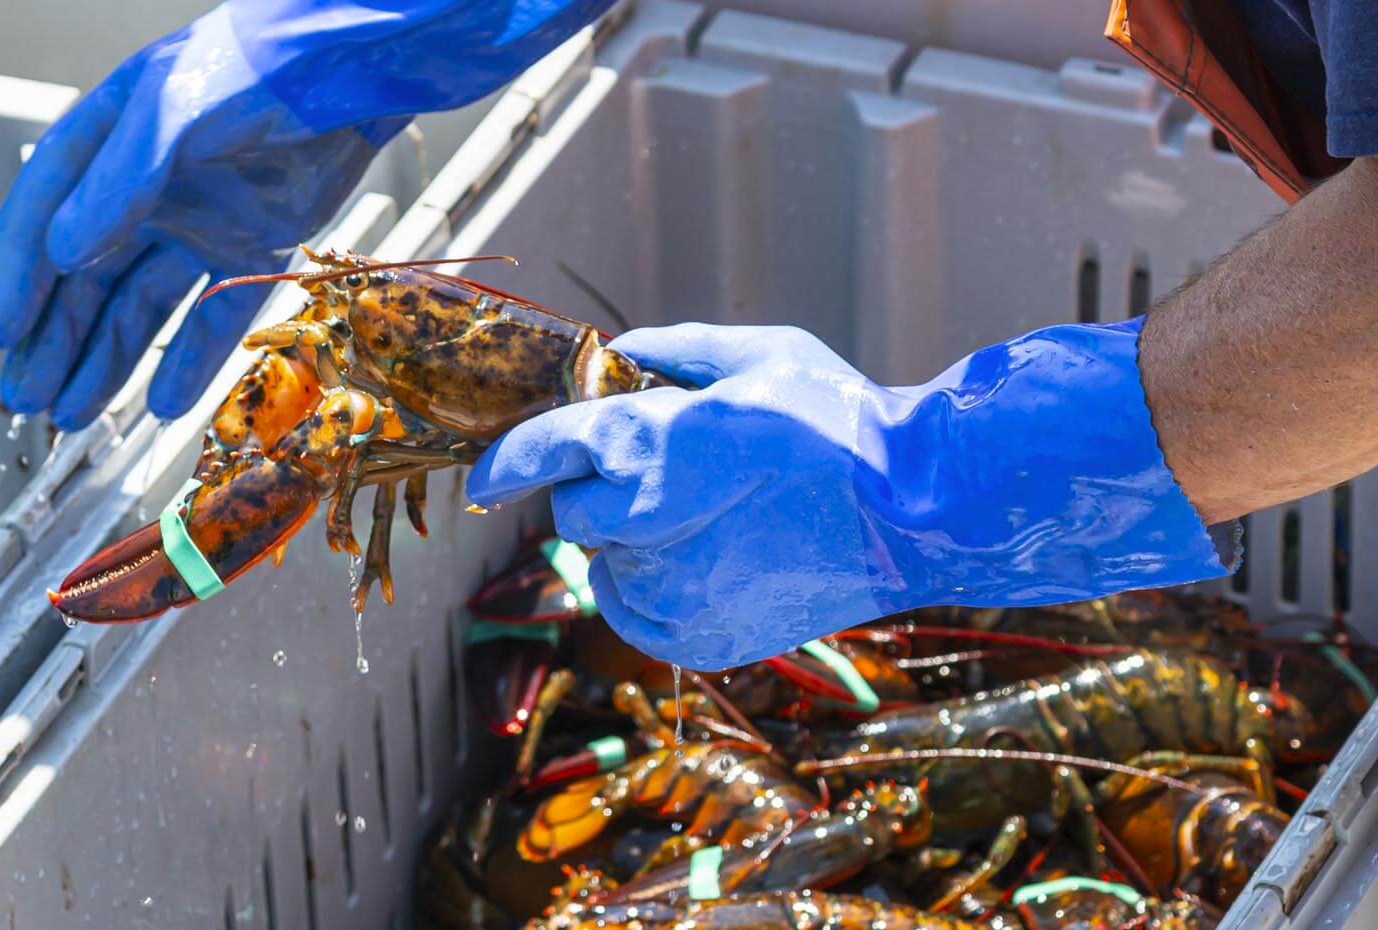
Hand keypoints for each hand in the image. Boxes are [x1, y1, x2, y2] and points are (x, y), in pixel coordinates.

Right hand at [0, 0, 617, 429]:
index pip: (42, 216)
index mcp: (105, 144)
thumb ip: (121, 182)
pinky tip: (161, 402)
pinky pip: (212, 313)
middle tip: (26, 397)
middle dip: (54, 338)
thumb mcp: (175, 115)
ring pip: (140, 304)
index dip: (16, 277)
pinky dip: (188, 357)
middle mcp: (142, 187)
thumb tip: (63, 252)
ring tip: (72, 413)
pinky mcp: (250, 242)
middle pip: (84, 276)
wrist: (352, 69)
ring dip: (106, 358)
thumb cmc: (257, 67)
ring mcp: (196, 218)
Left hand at [466, 321, 1231, 669]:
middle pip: (575, 516)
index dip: (507, 462)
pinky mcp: (694, 640)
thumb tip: (612, 359)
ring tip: (717, 521)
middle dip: (603, 494)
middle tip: (673, 478)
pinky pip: (636, 612)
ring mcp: (671, 593)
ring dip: (635, 544)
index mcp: (656, 445)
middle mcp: (648, 524)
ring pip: (607, 567)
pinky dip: (654, 589)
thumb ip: (671, 352)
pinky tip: (715, 562)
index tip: (482, 478)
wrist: (915, 516)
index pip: (546, 452)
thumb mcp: (760, 354)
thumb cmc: (839, 425)